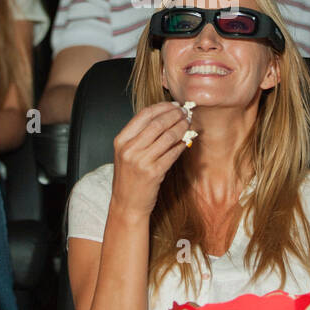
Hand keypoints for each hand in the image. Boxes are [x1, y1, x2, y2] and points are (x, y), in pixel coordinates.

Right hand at [110, 101, 191, 219]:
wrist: (126, 204)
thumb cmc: (129, 177)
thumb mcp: (126, 153)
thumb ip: (140, 135)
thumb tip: (165, 116)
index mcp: (121, 140)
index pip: (144, 114)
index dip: (162, 107)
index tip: (174, 105)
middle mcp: (129, 149)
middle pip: (158, 123)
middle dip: (175, 115)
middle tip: (185, 113)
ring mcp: (141, 161)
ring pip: (168, 136)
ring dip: (182, 128)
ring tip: (188, 124)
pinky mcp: (154, 173)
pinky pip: (173, 153)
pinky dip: (182, 144)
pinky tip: (187, 140)